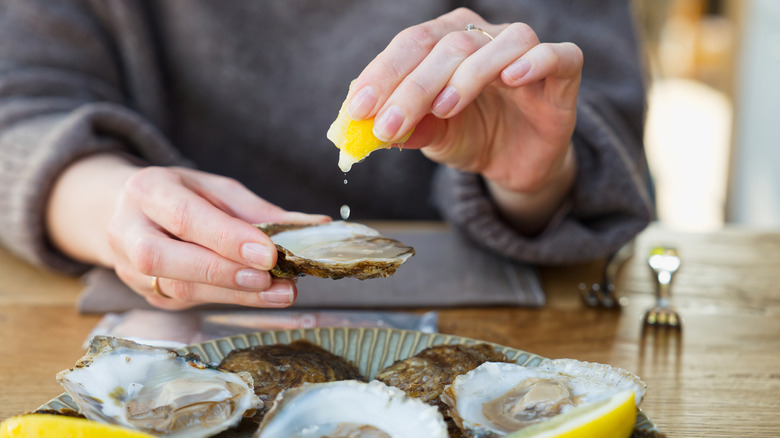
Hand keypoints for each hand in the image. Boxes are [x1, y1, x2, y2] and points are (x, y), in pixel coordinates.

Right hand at [46, 154, 329, 309]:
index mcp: (147, 191)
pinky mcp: (147, 294)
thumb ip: (260, 210)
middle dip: (224, 272)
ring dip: (235, 294)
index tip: (268, 253)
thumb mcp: (218, 190)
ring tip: (281, 292)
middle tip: (271, 278)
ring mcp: (131, 268)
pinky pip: (187, 301)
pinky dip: (229, 300)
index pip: (185, 217)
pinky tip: (261, 296)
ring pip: (178, 288)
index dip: (227, 238)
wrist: (128, 212)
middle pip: (167, 259)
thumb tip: (316, 225)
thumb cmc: (181, 196)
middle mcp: (128, 230)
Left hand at [346, 8, 581, 232]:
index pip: (411, 45)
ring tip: (443, 109)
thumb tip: (368, 129)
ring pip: (499, 44)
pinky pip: (556, 55)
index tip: (358, 109)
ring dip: (467, 75)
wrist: (518, 161)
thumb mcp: (433, 136)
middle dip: (413, 87)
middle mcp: (485, 35)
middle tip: (389, 125)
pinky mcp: (563, 72)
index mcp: (447, 40)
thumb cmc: (472, 136)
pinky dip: (534, 63)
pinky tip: (511, 80)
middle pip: (449, 45)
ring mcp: (525, 51)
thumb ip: (407, 127)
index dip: (383, 75)